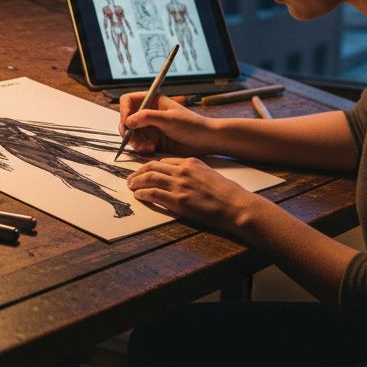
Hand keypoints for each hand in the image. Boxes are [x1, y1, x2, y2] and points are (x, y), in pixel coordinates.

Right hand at [118, 94, 216, 156]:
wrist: (205, 140)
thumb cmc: (191, 125)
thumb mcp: (168, 119)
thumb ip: (147, 117)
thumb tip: (128, 121)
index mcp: (152, 100)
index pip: (128, 101)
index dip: (124, 111)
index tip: (127, 124)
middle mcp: (148, 112)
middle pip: (126, 119)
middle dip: (128, 131)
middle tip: (134, 141)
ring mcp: (149, 126)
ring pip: (130, 133)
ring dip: (135, 141)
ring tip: (147, 147)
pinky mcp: (152, 139)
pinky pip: (138, 143)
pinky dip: (141, 147)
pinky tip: (151, 149)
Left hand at [127, 157, 265, 231]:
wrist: (236, 205)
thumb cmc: (227, 193)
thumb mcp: (209, 175)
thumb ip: (194, 174)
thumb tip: (182, 179)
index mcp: (191, 162)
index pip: (164, 161)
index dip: (151, 166)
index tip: (145, 171)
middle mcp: (183, 170)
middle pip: (153, 166)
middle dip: (139, 172)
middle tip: (131, 178)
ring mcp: (180, 185)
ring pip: (149, 178)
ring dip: (136, 182)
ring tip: (130, 186)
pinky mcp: (178, 200)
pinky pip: (153, 193)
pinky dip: (142, 193)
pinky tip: (138, 195)